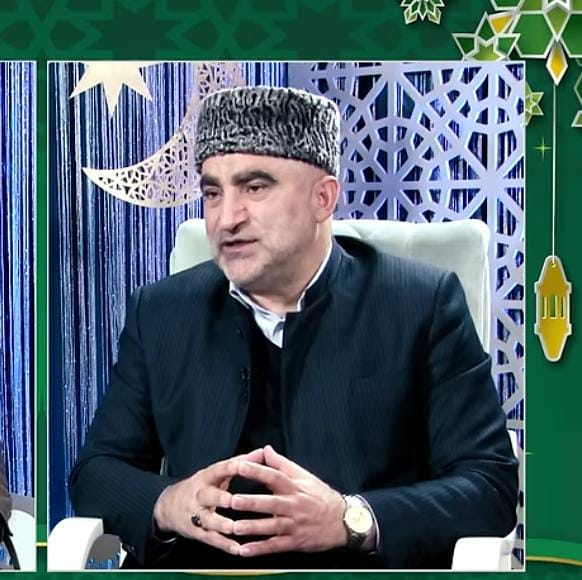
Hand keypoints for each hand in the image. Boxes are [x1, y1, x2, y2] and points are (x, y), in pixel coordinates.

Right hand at [153, 448, 263, 554]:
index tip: (243, 466)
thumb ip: (240, 462)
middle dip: (220, 497)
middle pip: (208, 495)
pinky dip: (223, 544)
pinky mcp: (196, 531)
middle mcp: (199, 494)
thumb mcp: (216, 472)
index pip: (219, 469)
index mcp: (206, 477)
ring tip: (234, 528)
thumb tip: (262, 452)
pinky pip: (210, 538)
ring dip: (221, 524)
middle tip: (233, 500)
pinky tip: (237, 549)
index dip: (231, 467)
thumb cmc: (201, 486)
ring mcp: (196, 514)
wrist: (168, 506)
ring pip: (207, 519)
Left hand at [230, 445, 347, 556]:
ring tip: (235, 528)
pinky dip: (260, 549)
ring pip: (272, 526)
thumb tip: (265, 449)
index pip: (274, 476)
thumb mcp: (305, 476)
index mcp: (294, 487)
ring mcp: (294, 525)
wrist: (343, 521)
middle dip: (252, 502)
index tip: (241, 466)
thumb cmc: (321, 496)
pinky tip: (244, 550)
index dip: (258, 471)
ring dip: (253, 528)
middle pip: (271, 503)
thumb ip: (282, 463)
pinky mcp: (295, 542)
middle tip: (233, 500)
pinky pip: (275, 546)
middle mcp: (293, 506)